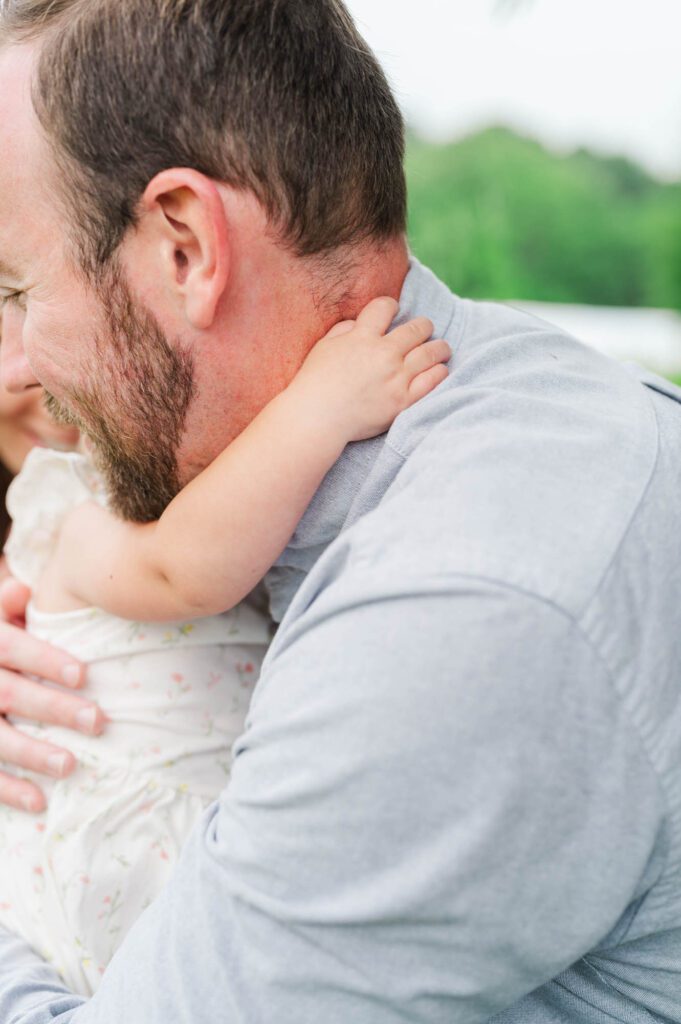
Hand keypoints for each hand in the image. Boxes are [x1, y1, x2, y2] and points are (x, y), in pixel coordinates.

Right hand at [0, 577, 104, 812]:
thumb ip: (6, 606)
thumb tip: (22, 589)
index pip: (12, 647)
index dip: (45, 659)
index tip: (83, 674)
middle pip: (10, 693)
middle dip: (53, 709)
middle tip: (98, 721)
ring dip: (32, 754)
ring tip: (71, 765)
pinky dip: (7, 791)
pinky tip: (39, 803)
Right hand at [291, 297, 450, 441]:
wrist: (317, 418)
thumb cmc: (315, 383)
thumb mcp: (324, 347)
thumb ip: (343, 330)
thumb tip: (358, 324)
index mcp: (362, 337)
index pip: (385, 307)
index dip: (390, 306)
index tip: (393, 310)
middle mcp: (383, 354)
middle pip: (416, 328)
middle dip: (423, 325)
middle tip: (425, 328)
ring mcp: (396, 377)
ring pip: (431, 352)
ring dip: (439, 347)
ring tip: (442, 348)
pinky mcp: (403, 400)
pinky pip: (432, 381)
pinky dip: (439, 372)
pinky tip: (440, 370)